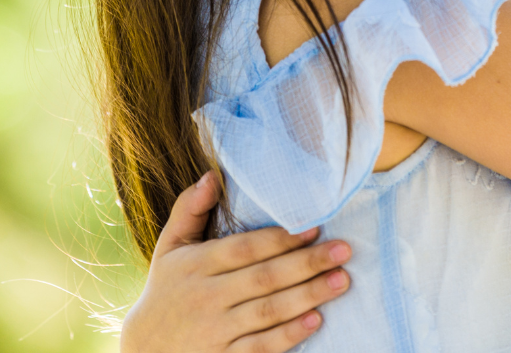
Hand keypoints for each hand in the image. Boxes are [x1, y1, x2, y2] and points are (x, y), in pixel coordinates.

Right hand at [120, 172, 350, 352]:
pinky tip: (316, 320)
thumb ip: (190, 208)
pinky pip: (259, 349)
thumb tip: (212, 174)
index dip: (281, 238)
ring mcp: (213, 332)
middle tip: (344, 250)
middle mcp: (205, 297)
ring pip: (267, 312)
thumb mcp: (169, 247)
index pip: (245, 248)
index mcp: (196, 265)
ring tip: (341, 280)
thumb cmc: (165, 290)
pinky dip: (287, 336)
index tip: (317, 226)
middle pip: (264, 278)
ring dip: (307, 296)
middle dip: (307, 264)